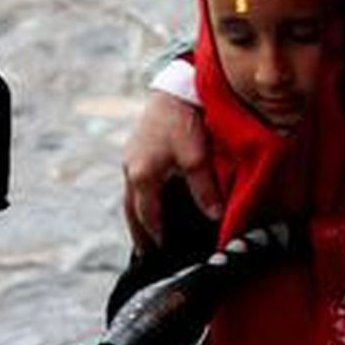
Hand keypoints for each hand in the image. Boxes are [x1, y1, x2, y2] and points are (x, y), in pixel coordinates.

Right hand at [121, 90, 220, 251]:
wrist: (173, 89)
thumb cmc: (184, 122)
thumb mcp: (197, 158)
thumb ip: (204, 189)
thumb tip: (214, 217)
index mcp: (142, 176)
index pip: (148, 216)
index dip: (156, 236)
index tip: (163, 253)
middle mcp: (130, 170)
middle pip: (131, 211)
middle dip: (138, 233)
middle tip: (146, 255)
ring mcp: (129, 160)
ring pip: (129, 198)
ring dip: (136, 218)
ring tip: (144, 236)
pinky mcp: (134, 151)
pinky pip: (134, 184)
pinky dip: (140, 200)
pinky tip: (150, 204)